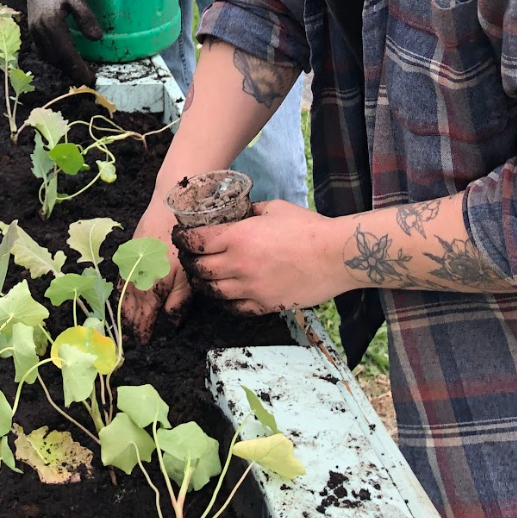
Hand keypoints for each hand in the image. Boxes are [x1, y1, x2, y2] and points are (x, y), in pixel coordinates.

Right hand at [22, 0, 102, 86]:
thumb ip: (86, 18)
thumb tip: (97, 38)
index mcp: (51, 23)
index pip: (66, 53)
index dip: (78, 69)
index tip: (90, 79)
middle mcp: (40, 31)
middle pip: (57, 59)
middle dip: (72, 71)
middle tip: (88, 79)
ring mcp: (34, 32)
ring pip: (48, 58)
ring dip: (63, 67)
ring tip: (79, 71)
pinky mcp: (32, 31)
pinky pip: (43, 52)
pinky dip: (54, 59)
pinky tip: (65, 59)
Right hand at [121, 194, 191, 340]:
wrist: (169, 206)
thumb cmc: (184, 243)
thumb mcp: (188, 276)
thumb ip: (178, 302)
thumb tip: (170, 324)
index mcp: (149, 288)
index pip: (141, 319)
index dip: (143, 333)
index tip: (145, 344)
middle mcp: (134, 279)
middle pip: (129, 309)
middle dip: (132, 325)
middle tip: (136, 337)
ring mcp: (128, 265)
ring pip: (122, 295)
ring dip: (125, 310)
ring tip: (130, 321)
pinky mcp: (127, 253)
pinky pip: (121, 279)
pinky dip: (122, 292)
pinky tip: (126, 295)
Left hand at [177, 201, 344, 313]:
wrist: (336, 255)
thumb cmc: (307, 228)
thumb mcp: (273, 208)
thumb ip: (248, 211)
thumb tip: (235, 213)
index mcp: (239, 237)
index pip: (196, 241)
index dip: (183, 239)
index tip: (180, 237)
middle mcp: (240, 265)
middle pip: (200, 269)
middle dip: (190, 263)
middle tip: (190, 258)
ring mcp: (252, 288)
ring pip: (213, 292)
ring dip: (204, 284)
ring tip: (202, 278)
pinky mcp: (265, 304)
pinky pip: (235, 308)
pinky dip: (225, 303)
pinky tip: (225, 295)